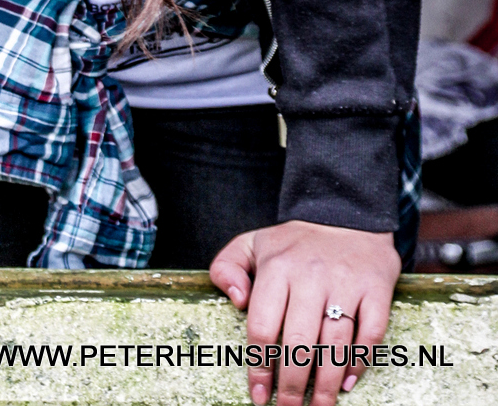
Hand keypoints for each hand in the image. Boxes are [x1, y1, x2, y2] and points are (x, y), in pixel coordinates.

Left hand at [209, 219, 400, 405]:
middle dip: (291, 385)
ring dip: (325, 384)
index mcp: (277, 267)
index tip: (259, 395)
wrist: (347, 213)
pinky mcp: (375, 288)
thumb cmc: (294, 241)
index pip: (262, 325)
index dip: (259, 367)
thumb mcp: (252, 243)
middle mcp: (310, 276)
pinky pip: (370, 332)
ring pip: (334, 343)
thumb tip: (234, 302)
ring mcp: (345, 282)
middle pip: (299, 342)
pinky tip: (347, 383)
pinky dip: (359, 361)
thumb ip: (226, 267)